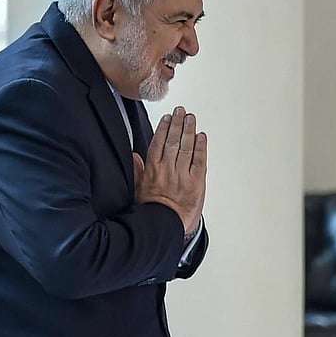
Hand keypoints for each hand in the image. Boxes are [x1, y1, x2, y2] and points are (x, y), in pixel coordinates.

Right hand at [134, 106, 206, 233]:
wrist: (164, 225)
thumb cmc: (151, 208)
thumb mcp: (137, 189)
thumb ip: (137, 170)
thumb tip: (134, 156)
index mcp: (152, 169)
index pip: (158, 142)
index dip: (164, 128)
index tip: (168, 118)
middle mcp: (167, 169)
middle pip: (173, 141)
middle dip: (178, 124)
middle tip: (181, 111)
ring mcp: (182, 174)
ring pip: (186, 147)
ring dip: (189, 130)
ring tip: (191, 118)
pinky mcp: (196, 182)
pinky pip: (199, 160)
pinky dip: (201, 147)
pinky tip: (201, 136)